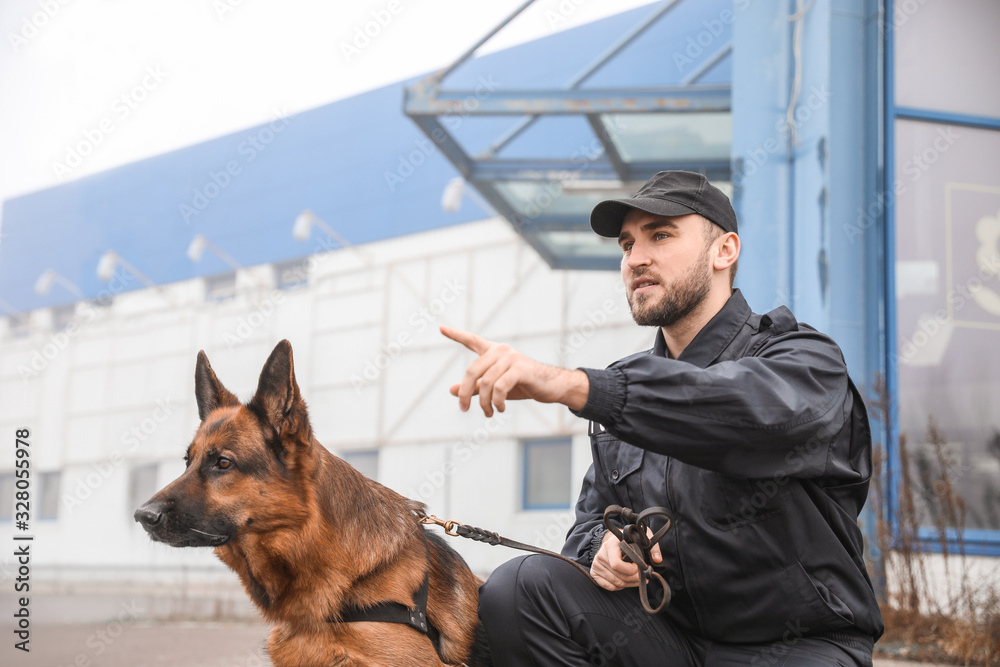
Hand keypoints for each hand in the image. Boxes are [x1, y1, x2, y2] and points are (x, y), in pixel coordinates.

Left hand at [440, 325, 588, 416]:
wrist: (550, 386)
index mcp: (493, 351)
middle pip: (472, 372)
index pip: (471, 340)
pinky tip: (500, 409)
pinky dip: (497, 402)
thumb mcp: (495, 387)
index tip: (441, 328)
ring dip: (484, 403)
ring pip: (485, 383)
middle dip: (465, 394)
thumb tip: (451, 390)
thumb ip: (474, 388)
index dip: (455, 335)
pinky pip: (500, 388)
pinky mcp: (520, 369)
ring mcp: (511, 358)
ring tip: (489, 413)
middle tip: (464, 409)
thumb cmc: (522, 385)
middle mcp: (500, 351)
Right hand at [590, 529, 661, 591]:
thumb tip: (657, 559)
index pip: (617, 564)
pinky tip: (626, 580)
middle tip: (643, 577)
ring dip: (630, 584)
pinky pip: (610, 587)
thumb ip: (652, 547)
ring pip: (616, 583)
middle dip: (634, 579)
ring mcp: (596, 565)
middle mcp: (600, 555)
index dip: (630, 570)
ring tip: (637, 579)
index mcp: (610, 545)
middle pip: (619, 577)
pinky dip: (620, 586)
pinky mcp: (595, 573)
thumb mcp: (641, 537)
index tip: (639, 567)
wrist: (613, 540)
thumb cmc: (629, 540)